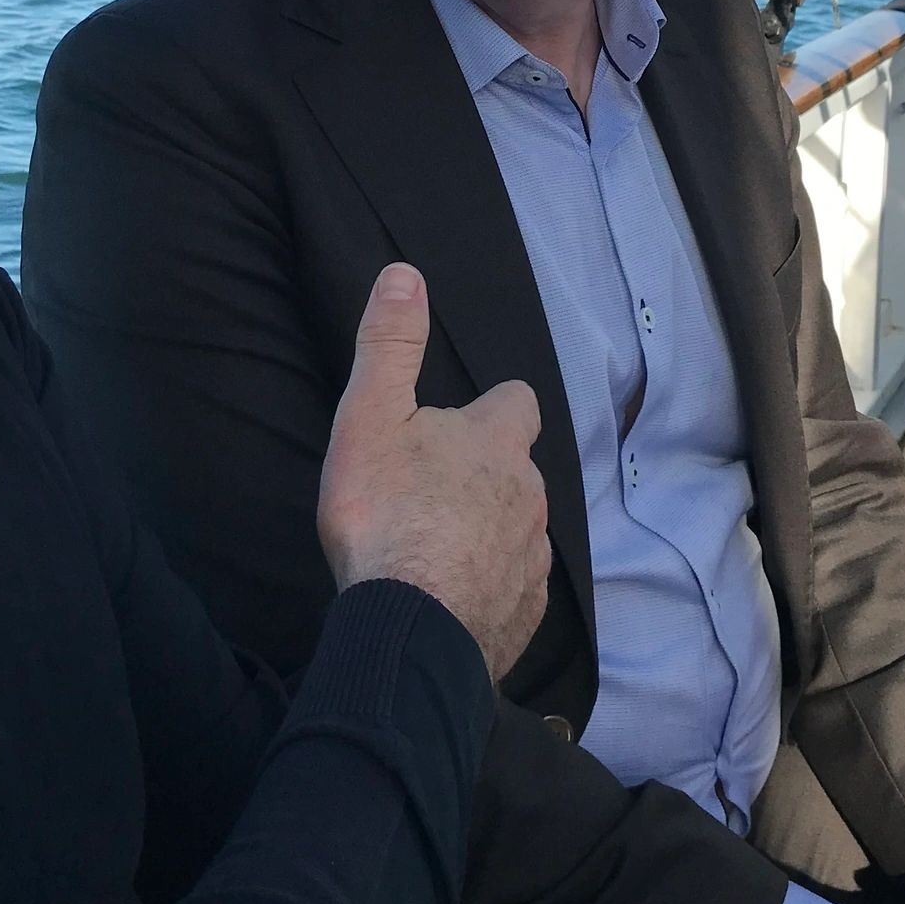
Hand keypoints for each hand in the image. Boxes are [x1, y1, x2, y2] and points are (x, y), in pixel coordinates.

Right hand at [318, 265, 550, 681]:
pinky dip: (490, 585)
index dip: (491, 408)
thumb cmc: (386, 515)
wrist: (411, 629)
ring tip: (440, 547)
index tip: (458, 422)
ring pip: (520, 528)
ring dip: (489, 531)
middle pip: (518, 470)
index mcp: (498, 442)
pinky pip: (514, 588)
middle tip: (433, 492)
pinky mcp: (525, 614)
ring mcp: (533, 558)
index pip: (517, 403)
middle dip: (487, 475)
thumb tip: (405, 273)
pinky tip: (455, 598)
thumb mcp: (371, 417)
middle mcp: (531, 494)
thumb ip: (391, 345)